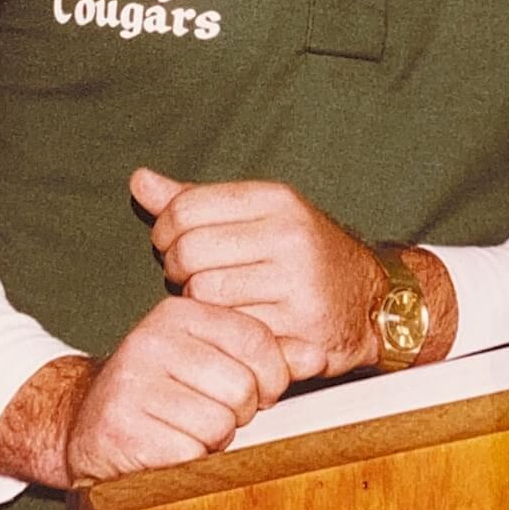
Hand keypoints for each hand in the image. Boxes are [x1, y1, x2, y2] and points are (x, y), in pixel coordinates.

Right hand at [64, 295, 289, 481]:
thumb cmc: (161, 392)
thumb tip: (318, 356)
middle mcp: (152, 339)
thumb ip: (268, 357)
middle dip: (237, 414)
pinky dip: (188, 463)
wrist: (84, 423)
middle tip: (210, 414)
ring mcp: (132, 382)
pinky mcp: (121, 427)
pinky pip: (189, 454)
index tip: (256, 392)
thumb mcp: (212, 360)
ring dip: (212, 442)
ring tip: (186, 430)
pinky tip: (167, 448)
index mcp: (180, 313)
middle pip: (243, 388)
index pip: (258, 340)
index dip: (271, 378)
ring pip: (219, 425)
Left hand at [132, 169, 384, 380]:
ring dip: (197, 302)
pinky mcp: (296, 327)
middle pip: (188, 251)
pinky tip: (233, 323)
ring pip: (202, 293)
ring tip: (215, 299)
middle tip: (191, 277)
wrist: (370, 303)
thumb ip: (195, 201)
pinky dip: (221, 329)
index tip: (172, 244)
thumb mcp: (258, 216)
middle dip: (177, 269)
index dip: (165, 230)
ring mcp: (296, 282)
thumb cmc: (301, 254)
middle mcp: (289, 236)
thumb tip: (138, 180)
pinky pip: (227, 329)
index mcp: (276, 199)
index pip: (185, 208)